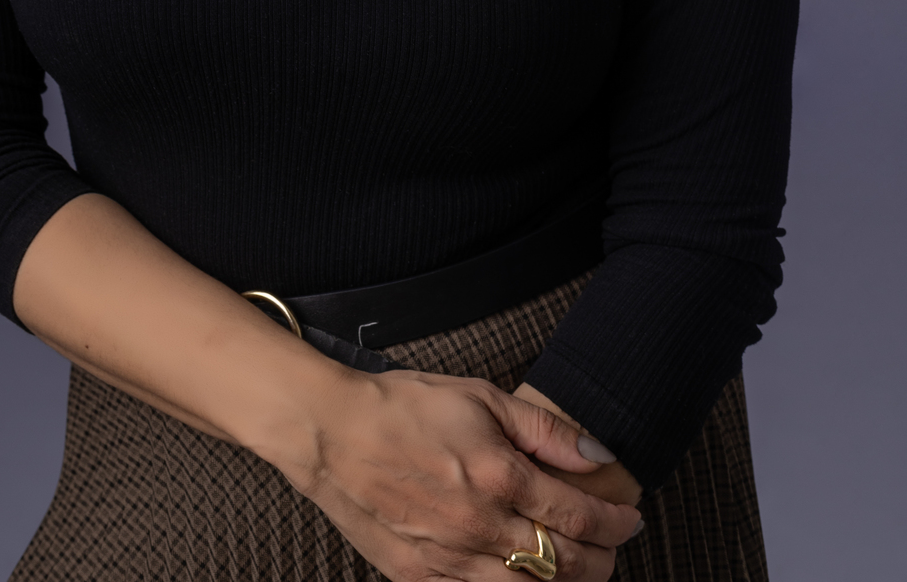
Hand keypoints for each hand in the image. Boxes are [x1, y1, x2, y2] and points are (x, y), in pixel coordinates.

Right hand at [272, 365, 641, 579]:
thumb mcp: (480, 397)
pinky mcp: (420, 578)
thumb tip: (597, 455)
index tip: (629, 519)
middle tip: (612, 547)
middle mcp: (481, 526)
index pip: (578, 516)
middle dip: (600, 561)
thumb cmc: (402, 406)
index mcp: (500, 476)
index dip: (614, 524)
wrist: (331, 432)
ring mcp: (450, 560)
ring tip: (576, 568)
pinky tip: (519, 576)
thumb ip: (544, 429)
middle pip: (562, 565)